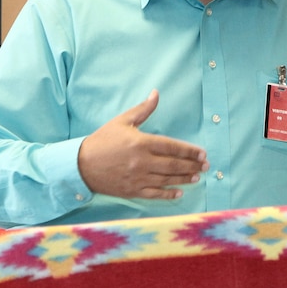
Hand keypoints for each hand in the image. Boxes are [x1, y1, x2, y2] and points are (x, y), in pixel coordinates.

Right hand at [77, 90, 208, 199]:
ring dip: (184, 179)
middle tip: (206, 166)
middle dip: (192, 165)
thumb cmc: (102, 141)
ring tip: (197, 177)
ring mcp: (137, 178)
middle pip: (173, 165)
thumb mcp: (122, 121)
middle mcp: (141, 162)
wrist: (80, 165)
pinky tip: (179, 193)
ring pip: (166, 179)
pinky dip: (168, 194)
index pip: (171, 147)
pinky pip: (154, 194)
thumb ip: (143, 109)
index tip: (202, 153)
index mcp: (140, 143)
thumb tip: (156, 93)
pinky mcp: (132, 191)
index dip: (189, 151)